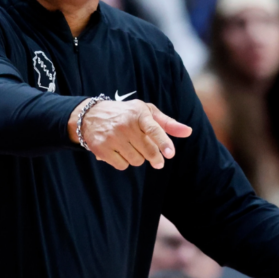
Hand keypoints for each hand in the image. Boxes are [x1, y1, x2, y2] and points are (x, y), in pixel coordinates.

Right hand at [68, 100, 191, 170]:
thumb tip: (188, 132)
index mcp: (138, 114)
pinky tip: (119, 151)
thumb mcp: (146, 112)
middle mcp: (125, 125)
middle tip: (158, 160)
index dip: (163, 142)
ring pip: (136, 160)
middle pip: (148, 151)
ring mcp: (112, 138)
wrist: (90, 116)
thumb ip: (167, 123)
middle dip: (155, 158)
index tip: (170, 154)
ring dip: (138, 158)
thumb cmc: (125, 114)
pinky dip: (124, 162)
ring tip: (131, 147)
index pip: (153, 129)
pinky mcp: (102, 149)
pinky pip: (122, 165)